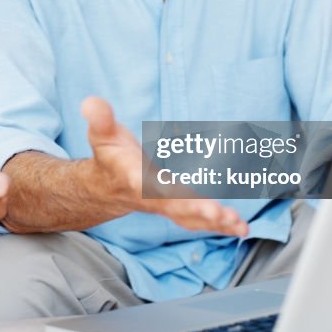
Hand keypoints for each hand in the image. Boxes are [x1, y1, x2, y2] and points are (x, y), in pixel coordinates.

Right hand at [81, 96, 248, 236]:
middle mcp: (152, 197)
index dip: (158, 187)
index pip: (145, 184)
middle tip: (217, 213)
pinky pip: (201, 221)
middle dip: (195, 209)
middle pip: (174, 206)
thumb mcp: (101, 134)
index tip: (168, 189)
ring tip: (237, 225)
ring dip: (214, 223)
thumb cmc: (110, 157)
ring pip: (190, 218)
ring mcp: (167, 206)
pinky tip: (240, 228)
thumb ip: (99, 119)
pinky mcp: (180, 209)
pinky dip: (221, 226)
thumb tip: (90, 103)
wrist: (107, 188)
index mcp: (134, 178)